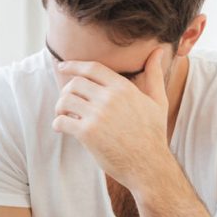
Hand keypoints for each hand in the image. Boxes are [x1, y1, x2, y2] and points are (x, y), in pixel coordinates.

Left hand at [52, 47, 171, 190]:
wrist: (150, 165)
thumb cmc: (154, 134)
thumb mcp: (158, 101)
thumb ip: (154, 75)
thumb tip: (158, 51)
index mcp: (124, 88)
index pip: (92, 68)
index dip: (74, 65)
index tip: (62, 66)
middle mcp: (110, 98)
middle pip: (75, 83)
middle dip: (67, 90)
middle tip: (67, 101)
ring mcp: (98, 115)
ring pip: (65, 100)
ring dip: (60, 107)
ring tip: (64, 115)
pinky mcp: (88, 133)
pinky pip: (62, 121)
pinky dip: (58, 123)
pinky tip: (62, 128)